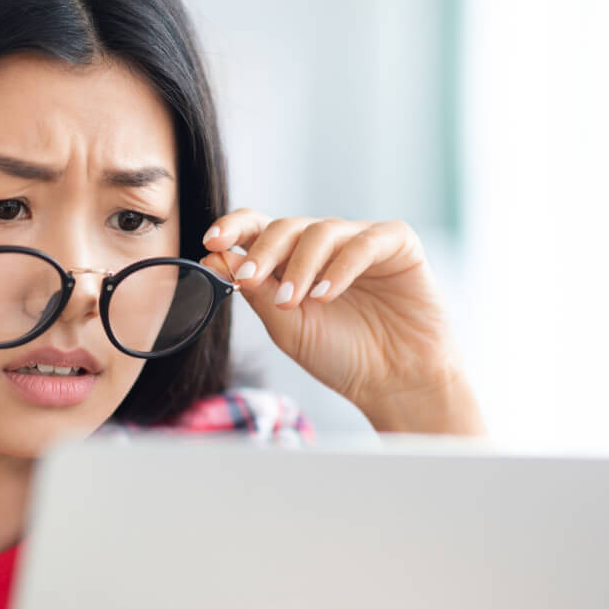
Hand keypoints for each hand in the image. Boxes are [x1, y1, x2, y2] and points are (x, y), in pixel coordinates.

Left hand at [199, 211, 465, 410]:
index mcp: (292, 261)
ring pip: (322, 230)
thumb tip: (217, 256)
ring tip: (293, 302)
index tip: (211, 241)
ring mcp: (361, 241)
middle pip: (286, 226)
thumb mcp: (287, 328)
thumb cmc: (342, 356)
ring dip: (300, 266)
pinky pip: (365, 242)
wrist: (395, 383)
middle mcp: (325, 245)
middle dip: (263, 252)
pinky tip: (325, 295)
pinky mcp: (398, 245)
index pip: (258, 227)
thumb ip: (256, 293)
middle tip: (250, 280)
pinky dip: (341, 267)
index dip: (233, 227)